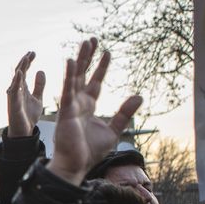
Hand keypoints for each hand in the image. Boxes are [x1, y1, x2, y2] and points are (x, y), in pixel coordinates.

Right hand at [7, 51, 45, 137]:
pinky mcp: (13, 103)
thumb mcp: (37, 98)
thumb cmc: (29, 116)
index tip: (33, 52)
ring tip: (26, 58)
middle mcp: (16, 89)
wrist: (24, 132)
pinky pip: (14, 90)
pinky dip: (16, 81)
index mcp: (22, 87)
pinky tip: (20, 73)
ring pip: (16, 79)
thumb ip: (39, 85)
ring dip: (21, 68)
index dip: (28, 61)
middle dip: (25, 62)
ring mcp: (14, 96)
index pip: (24, 70)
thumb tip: (41, 71)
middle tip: (31, 52)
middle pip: (19, 71)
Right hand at [46, 38, 142, 185]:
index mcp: (88, 107)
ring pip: (75, 77)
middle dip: (88, 57)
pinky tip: (71, 61)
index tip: (107, 52)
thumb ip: (124, 113)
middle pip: (83, 74)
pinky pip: (67, 90)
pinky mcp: (65, 111)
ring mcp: (71, 105)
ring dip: (80, 59)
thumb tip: (139, 96)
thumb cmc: (90, 152)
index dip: (101, 67)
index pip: (95, 82)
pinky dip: (69, 75)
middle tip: (92, 39)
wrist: (76, 164)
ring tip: (86, 43)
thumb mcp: (113, 130)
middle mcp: (78, 103)